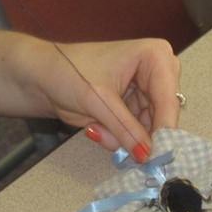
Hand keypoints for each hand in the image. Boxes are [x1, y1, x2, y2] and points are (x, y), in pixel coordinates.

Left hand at [32, 38, 180, 158]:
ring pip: (149, 130)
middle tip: (110, 135)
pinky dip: (116, 137)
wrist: (43, 75)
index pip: (168, 99)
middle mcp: (156, 72)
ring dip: (122, 137)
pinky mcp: (133, 107)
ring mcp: (145, 91)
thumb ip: (125, 129)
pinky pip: (135, 133)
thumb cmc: (68, 71)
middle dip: (137, 133)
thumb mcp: (98, 101)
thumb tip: (148, 155)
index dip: (164, 129)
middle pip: (163, 116)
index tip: (157, 155)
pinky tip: (95, 126)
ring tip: (96, 126)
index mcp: (154, 56)